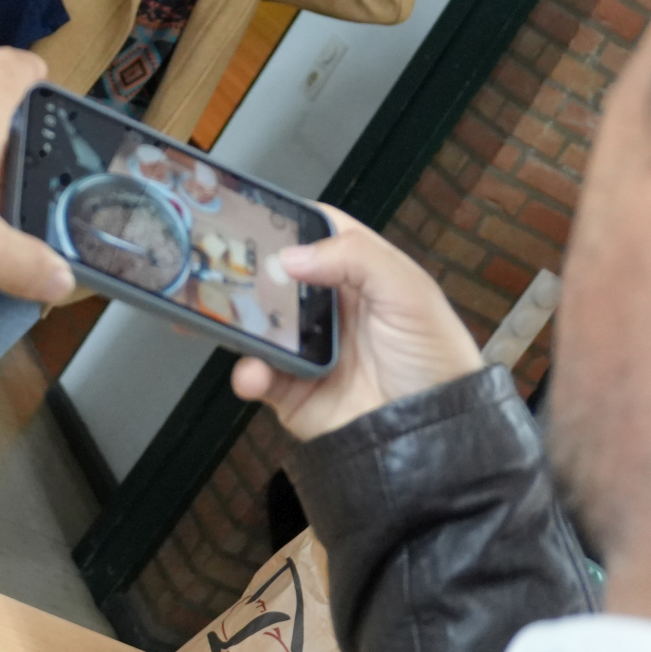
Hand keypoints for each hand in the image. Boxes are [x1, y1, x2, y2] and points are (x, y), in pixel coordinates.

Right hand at [230, 208, 483, 441]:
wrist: (435, 439)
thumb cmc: (435, 357)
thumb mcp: (409, 293)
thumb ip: (356, 258)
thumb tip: (289, 256)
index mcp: (357, 272)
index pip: (314, 232)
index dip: (284, 220)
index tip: (249, 212)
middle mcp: (326, 305)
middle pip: (273, 275)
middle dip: (245, 268)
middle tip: (215, 261)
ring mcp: (306, 347)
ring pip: (256, 322)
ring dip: (237, 319)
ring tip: (224, 315)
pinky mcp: (291, 388)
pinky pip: (257, 374)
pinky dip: (248, 372)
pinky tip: (255, 371)